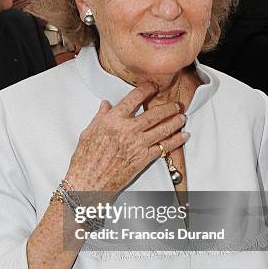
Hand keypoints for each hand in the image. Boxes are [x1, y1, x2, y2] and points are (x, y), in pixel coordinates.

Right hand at [66, 82, 186, 191]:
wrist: (89, 181)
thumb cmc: (86, 159)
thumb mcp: (89, 132)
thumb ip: (100, 117)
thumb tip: (106, 105)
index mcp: (113, 120)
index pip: (134, 99)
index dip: (146, 90)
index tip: (153, 87)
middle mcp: (128, 130)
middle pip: (154, 114)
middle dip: (168, 108)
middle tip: (175, 105)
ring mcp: (138, 144)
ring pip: (163, 129)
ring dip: (175, 122)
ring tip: (182, 117)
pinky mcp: (143, 159)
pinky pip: (164, 147)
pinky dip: (175, 141)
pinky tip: (182, 137)